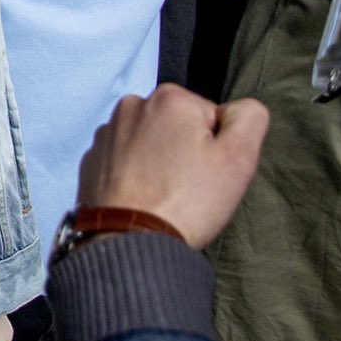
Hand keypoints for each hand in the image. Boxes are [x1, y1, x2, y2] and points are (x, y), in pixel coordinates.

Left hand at [77, 84, 269, 249]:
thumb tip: (238, 108)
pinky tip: (142, 198)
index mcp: (169, 97)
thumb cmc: (188, 201)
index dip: (216, 147)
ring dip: (159, 161)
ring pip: (151, 142)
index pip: (210, 117)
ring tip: (165, 195)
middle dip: (186, 151)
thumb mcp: (238, 158)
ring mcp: (106, 133)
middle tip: (189, 187)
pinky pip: (125, 160)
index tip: (208, 172)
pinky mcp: (91, 159)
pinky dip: (135, 175)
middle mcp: (131, 106)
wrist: (131, 242)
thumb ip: (249, 118)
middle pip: (178, 126)